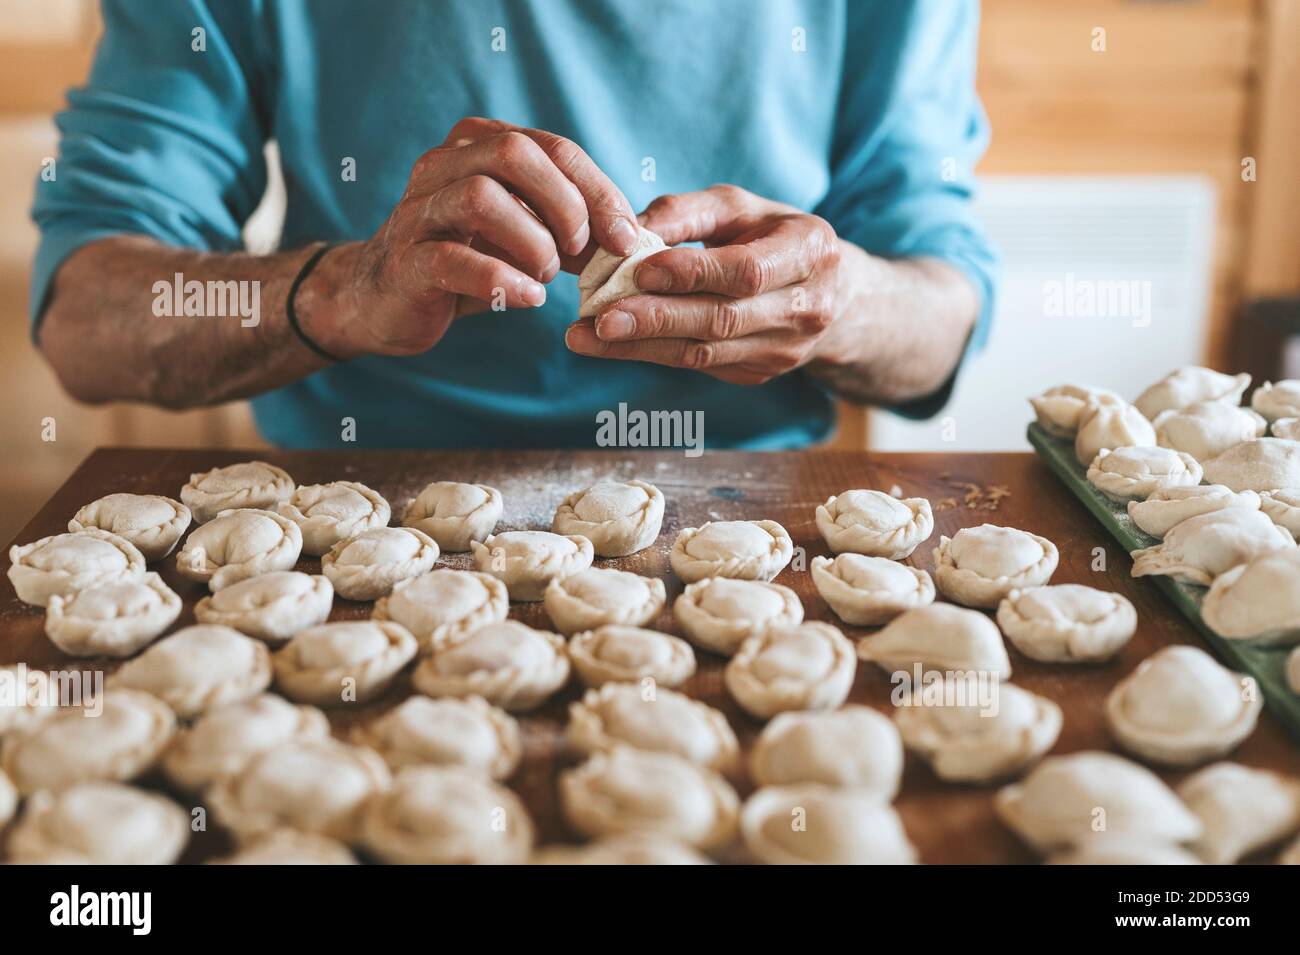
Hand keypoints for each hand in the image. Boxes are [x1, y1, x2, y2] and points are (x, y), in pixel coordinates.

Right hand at [304, 117, 637, 357]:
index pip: (552, 148)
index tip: (625, 235)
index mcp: (479, 146)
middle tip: (581, 251)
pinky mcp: (405, 259)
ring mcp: (418, 210)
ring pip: (482, 198)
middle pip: (515, 154)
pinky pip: (452, 259)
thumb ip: (569, 229)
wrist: (385, 300)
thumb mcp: (523, 236)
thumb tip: (630, 236)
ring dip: (532, 242)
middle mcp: (444, 165)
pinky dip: (499, 280)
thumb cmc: (465, 262)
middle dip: (566, 205)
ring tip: (545, 274)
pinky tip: (527, 297)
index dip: (598, 191)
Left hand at [564, 184, 840, 384]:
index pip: (746, 271)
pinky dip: (650, 354)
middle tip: (598, 318)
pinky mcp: (757, 373)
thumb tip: (628, 228)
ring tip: (585, 337)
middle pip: (721, 319)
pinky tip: (610, 344)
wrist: (832, 295)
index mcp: (810, 253)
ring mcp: (783, 350)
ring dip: (640, 346)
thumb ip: (687, 213)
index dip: (692, 273)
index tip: (639, 271)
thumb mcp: (741, 208)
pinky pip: (698, 364)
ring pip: (704, 352)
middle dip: (655, 319)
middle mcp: (804, 308)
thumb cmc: (774, 236)